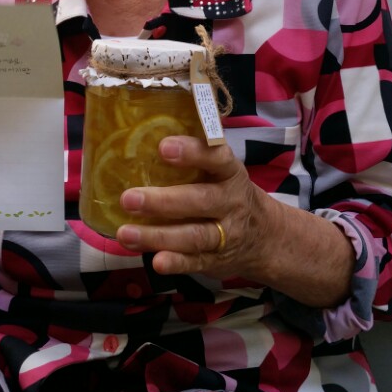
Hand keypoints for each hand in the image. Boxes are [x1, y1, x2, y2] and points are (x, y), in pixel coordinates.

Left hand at [115, 135, 272, 279]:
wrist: (267, 237)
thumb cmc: (227, 192)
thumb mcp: (222, 170)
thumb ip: (195, 155)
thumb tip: (142, 129)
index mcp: (230, 173)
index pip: (216, 158)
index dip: (192, 152)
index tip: (163, 147)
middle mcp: (230, 202)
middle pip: (200, 200)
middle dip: (164, 201)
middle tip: (128, 198)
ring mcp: (226, 234)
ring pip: (194, 235)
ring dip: (158, 235)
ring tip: (125, 233)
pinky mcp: (216, 259)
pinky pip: (195, 262)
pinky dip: (176, 263)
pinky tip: (155, 261)